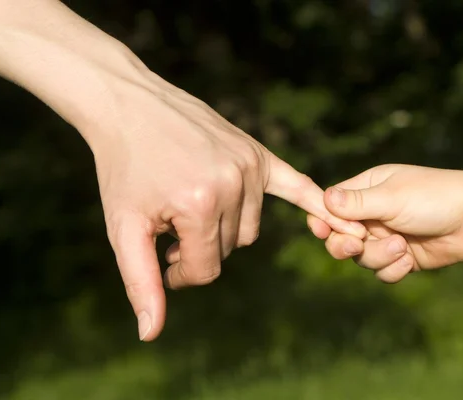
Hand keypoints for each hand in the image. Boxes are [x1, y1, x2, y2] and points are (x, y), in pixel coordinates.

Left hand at [89, 71, 366, 340]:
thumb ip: (142, 283)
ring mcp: (249, 165)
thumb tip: (150, 334)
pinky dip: (314, 203)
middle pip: (229, 249)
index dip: (180, 273)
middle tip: (169, 226)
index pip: (207, 269)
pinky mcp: (257, 153)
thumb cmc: (122, 170)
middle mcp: (233, 184)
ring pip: (248, 228)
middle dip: (199, 247)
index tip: (159, 258)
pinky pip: (294, 185)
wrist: (129, 106)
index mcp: (200, 206)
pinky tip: (339, 217)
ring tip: (191, 209)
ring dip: (224, 229)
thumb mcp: (125, 228)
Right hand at [307, 164, 462, 282]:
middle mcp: (372, 214)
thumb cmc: (436, 197)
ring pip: (361, 258)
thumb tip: (323, 198)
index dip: (323, 219)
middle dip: (345, 245)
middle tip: (357, 245)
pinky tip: (410, 260)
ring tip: (402, 247)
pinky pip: (382, 272)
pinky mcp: (401, 257)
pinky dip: (394, 269)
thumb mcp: (392, 198)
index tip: (322, 230)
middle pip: (339, 237)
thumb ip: (357, 203)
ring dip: (379, 256)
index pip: (330, 206)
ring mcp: (386, 236)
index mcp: (366, 190)